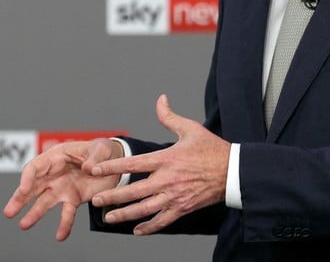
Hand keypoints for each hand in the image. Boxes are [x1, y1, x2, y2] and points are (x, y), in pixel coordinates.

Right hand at [3, 138, 123, 240]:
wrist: (113, 163)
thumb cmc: (103, 151)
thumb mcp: (102, 148)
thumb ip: (95, 157)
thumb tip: (88, 168)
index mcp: (57, 157)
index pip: (36, 167)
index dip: (28, 178)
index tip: (24, 189)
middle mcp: (54, 174)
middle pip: (32, 187)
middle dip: (19, 199)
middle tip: (9, 212)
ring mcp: (61, 188)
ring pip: (44, 202)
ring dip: (34, 214)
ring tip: (24, 225)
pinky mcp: (72, 199)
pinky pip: (66, 213)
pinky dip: (64, 225)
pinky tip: (60, 235)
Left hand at [89, 94, 230, 234]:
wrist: (233, 171)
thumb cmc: (212, 149)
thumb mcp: (191, 129)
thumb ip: (170, 117)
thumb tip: (160, 100)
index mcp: (167, 159)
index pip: (133, 164)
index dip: (112, 167)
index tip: (95, 170)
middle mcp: (168, 180)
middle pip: (133, 191)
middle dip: (112, 197)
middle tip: (96, 200)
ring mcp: (175, 196)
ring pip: (144, 209)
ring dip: (124, 215)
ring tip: (108, 218)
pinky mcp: (183, 208)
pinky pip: (162, 220)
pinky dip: (148, 226)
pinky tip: (137, 229)